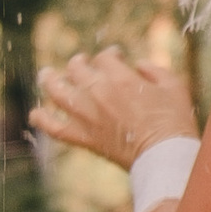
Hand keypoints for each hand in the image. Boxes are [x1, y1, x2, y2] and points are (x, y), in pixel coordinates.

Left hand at [33, 48, 197, 172]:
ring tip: (46, 75)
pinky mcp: (85, 138)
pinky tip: (35, 113)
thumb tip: (138, 64)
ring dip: (49, 80)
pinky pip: (55, 128)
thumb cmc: (175, 120)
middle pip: (77, 69)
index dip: (110, 55)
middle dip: (80, 63)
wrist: (166, 156)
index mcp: (120, 78)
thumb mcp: (174, 85)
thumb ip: (154, 69)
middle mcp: (99, 93)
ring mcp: (88, 116)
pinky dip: (42, 120)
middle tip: (81, 64)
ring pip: (57, 92)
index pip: (104, 57)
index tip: (116, 58)